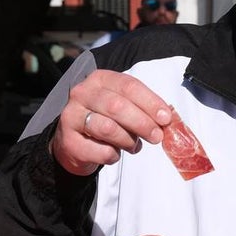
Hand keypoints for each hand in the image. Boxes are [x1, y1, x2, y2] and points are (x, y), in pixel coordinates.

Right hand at [50, 70, 172, 175]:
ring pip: (108, 129)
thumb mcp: (121, 107)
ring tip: (134, 146)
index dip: (150, 102)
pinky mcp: (69, 142)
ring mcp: (72, 117)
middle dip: (142, 123)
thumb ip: (141, 108)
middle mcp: (82, 94)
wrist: (73, 143)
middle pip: (117, 106)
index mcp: (99, 79)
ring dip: (128, 141)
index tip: (166, 118)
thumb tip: (166, 119)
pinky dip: (114, 155)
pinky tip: (114, 153)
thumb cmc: (103, 121)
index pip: (128, 86)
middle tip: (156, 136)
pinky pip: (100, 151)